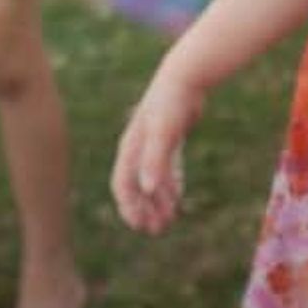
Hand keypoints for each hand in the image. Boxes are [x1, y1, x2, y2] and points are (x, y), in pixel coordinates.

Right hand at [112, 70, 205, 234]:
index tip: (140, 226)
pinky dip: (171, 185)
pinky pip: (166, 169)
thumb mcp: (163, 133)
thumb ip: (155, 161)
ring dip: (158, 201)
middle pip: (136, 187)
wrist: (185, 77)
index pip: (122, 185)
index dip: (129, 207)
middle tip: (157, 230)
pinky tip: (178, 199)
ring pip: (152, 180)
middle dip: (144, 210)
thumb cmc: (170, 103)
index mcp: (131, 149)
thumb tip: (146, 190)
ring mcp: (153, 144)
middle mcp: (138, 148)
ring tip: (169, 221)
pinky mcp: (169, 140)